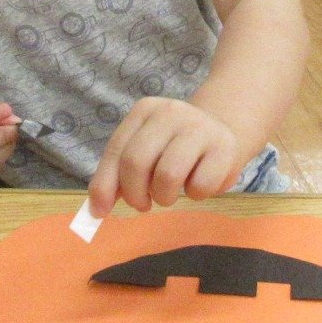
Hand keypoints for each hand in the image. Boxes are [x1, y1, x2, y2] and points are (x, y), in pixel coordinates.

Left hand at [87, 97, 242, 217]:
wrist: (224, 130)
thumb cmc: (176, 146)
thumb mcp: (145, 151)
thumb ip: (119, 175)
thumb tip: (97, 208)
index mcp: (144, 111)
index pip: (116, 150)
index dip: (105, 184)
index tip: (100, 212)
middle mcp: (170, 113)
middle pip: (136, 161)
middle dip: (135, 194)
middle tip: (144, 204)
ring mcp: (199, 127)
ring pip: (168, 175)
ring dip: (165, 197)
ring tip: (171, 193)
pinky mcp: (224, 147)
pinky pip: (200, 185)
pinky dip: (195, 194)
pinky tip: (198, 183)